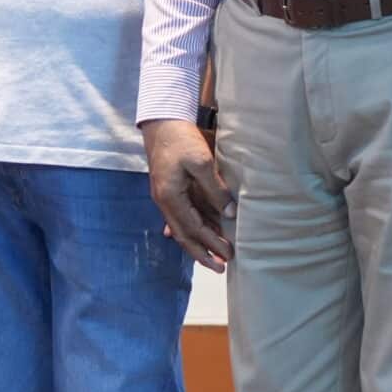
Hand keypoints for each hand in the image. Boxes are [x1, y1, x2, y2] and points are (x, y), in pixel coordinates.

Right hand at [141, 118, 232, 271]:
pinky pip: (183, 214)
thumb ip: (214, 189)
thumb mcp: (201, 162)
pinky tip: (199, 234)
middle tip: (220, 268)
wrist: (162, 123)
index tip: (229, 255)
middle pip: (183, 235)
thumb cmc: (181, 140)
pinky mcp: (170, 189)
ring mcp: (166, 196)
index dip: (211, 244)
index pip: (193, 228)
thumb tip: (229, 213)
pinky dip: (193, 227)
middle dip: (201, 253)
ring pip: (183, 226)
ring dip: (200, 241)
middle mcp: (165, 201)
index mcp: (170, 197)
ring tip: (217, 255)